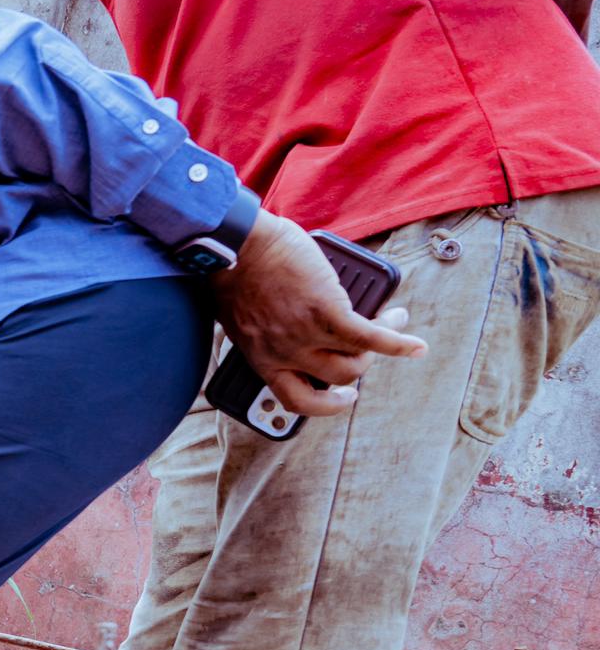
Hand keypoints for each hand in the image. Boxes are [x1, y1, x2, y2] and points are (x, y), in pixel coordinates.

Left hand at [211, 210, 425, 416]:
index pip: (294, 399)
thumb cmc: (232, 270)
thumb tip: (287, 327)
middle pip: (337, 377)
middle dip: (359, 364)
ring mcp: (307, 335)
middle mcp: (285, 354)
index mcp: (262, 358)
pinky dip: (398, 342)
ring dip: (382, 345)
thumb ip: (265, 330)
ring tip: (393, 322)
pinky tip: (415, 345)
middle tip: (369, 349)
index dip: (323, 404)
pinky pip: (372, 336)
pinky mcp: (328, 312)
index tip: (339, 397)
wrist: (234, 244)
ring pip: (357, 359)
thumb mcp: (241, 315)